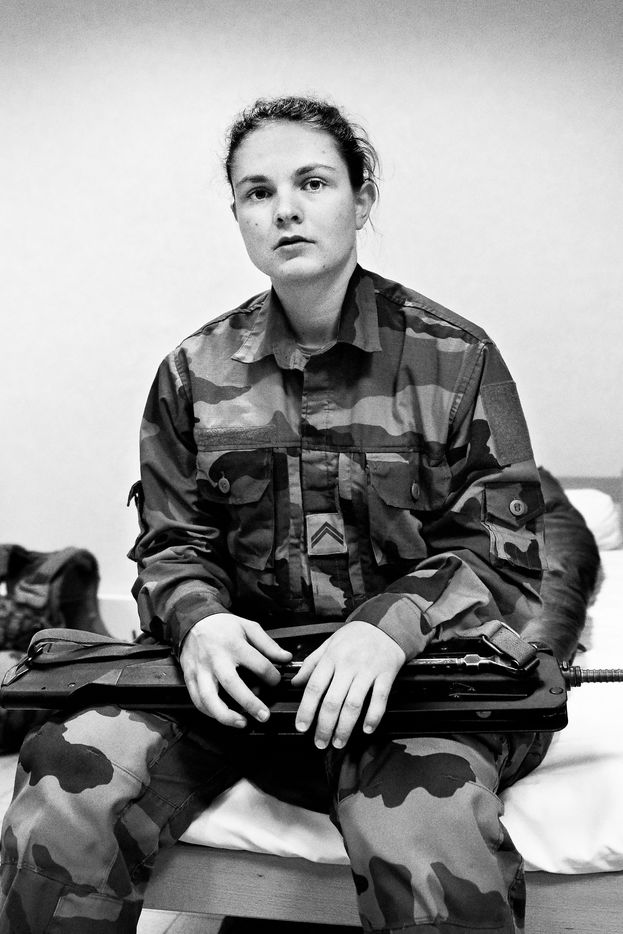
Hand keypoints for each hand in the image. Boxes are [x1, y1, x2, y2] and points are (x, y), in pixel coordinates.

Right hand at [179, 613, 291, 727]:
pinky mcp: (189, 678)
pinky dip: (210, 713)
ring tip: (242, 723)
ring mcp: (200, 670)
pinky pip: (197, 700)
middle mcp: (215, 659)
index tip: (276, 681)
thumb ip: (268, 644)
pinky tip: (223, 717)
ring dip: (226, 715)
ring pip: (209, 698)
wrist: (192, 620)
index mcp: (233, 644)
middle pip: (231, 684)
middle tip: (264, 715)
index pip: (258, 664)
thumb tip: (285, 657)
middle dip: (249, 702)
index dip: (271, 676)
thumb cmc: (221, 625)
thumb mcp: (247, 626)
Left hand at [290, 621, 405, 748]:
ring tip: (338, 742)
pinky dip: (373, 717)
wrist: (386, 624)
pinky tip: (366, 729)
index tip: (301, 727)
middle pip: (333, 701)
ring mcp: (368, 671)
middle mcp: (348, 665)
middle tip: (320, 743)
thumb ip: (311, 663)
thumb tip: (295, 683)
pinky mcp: (386, 675)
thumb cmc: (355, 636)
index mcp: (331, 658)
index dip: (306, 710)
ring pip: (354, 704)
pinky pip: (380, 699)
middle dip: (324, 726)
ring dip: (345, 728)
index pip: (314, 687)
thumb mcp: (329, 643)